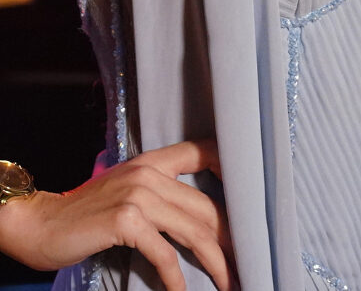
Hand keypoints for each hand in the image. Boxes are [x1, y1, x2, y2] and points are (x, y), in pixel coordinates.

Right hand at [0, 140, 233, 290]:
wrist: (40, 224)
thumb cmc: (84, 213)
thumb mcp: (125, 191)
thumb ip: (158, 194)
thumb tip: (194, 218)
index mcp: (152, 161)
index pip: (202, 151)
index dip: (232, 169)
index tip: (252, 199)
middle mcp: (150, 173)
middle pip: (206, 205)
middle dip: (230, 236)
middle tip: (247, 260)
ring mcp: (139, 195)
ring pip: (193, 229)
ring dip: (215, 260)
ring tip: (229, 280)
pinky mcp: (126, 221)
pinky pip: (163, 252)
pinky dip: (176, 276)